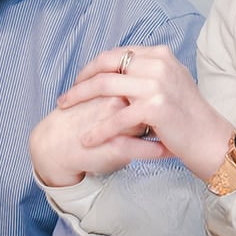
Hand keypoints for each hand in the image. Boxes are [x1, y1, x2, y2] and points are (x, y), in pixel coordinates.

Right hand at [30, 94, 168, 187]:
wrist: (55, 145)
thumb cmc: (79, 120)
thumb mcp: (100, 99)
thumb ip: (123, 89)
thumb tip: (148, 87)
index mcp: (113, 86)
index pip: (145, 82)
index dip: (162, 91)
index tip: (174, 99)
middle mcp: (115, 101)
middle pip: (151, 100)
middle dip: (168, 111)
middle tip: (178, 118)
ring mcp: (115, 123)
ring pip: (149, 124)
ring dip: (168, 131)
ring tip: (180, 136)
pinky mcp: (113, 146)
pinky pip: (141, 149)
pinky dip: (157, 151)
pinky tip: (169, 152)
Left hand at [58, 45, 234, 182]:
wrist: (211, 140)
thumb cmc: (188, 116)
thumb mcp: (170, 82)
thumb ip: (147, 72)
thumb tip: (120, 68)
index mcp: (160, 54)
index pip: (116, 54)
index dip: (93, 67)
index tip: (80, 81)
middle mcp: (158, 64)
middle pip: (106, 65)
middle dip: (81, 80)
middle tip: (66, 96)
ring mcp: (157, 84)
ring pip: (105, 87)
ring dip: (80, 98)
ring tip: (65, 111)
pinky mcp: (155, 108)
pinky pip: (116, 118)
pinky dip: (98, 129)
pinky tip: (86, 138)